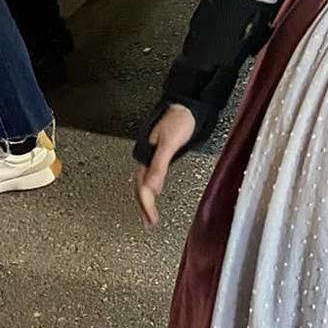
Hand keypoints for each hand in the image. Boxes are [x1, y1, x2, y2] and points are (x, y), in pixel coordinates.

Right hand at [133, 104, 197, 228]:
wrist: (186, 104)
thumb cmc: (179, 119)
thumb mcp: (169, 143)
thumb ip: (160, 165)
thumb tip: (153, 187)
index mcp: (145, 156)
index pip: (142, 188)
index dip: (146, 206)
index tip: (151, 221)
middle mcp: (147, 157)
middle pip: (140, 187)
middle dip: (143, 207)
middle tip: (148, 223)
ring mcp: (153, 156)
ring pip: (144, 182)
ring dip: (146, 199)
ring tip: (149, 214)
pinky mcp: (161, 153)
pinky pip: (151, 175)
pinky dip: (151, 187)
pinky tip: (155, 190)